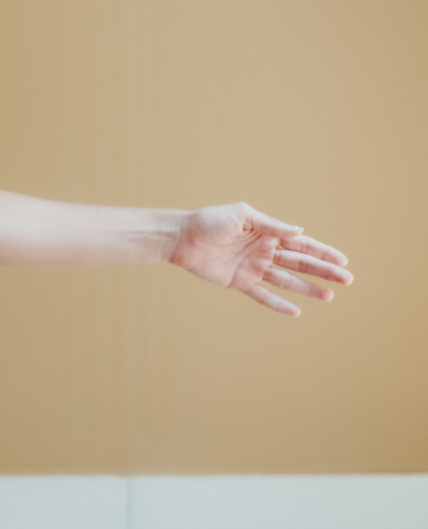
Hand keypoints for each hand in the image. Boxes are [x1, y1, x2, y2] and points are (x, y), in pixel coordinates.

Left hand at [168, 202, 351, 315]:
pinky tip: (296, 311)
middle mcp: (263, 251)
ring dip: (307, 288)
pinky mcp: (238, 282)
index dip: (322, 252)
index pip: (301, 244)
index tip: (342, 260)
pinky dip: (278, 304)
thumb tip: (300, 231)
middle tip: (346, 280)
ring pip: (286, 281)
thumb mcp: (243, 216)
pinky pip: (262, 295)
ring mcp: (252, 268)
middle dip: (323, 271)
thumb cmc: (210, 221)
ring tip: (328, 296)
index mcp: (267, 233)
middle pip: (299, 263)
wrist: (181, 238)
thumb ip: (271, 226)